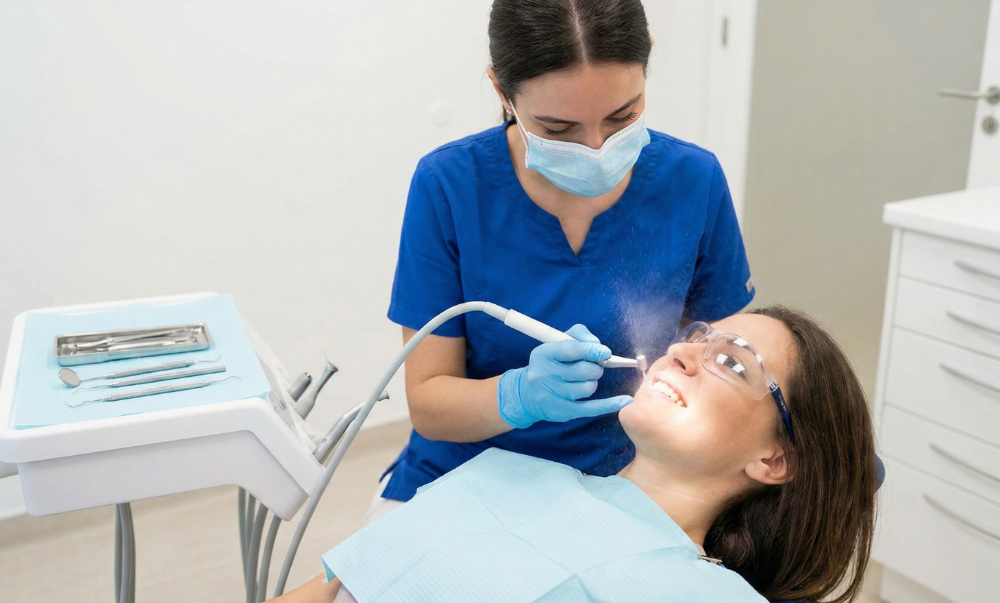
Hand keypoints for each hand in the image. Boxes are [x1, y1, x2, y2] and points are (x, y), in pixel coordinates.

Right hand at [497, 324, 632, 427]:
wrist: (526, 393)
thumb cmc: (550, 363)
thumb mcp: (557, 343)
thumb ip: (579, 335)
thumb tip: (598, 345)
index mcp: (543, 354)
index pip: (571, 349)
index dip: (592, 350)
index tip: (606, 352)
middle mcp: (544, 374)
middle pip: (583, 370)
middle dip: (595, 368)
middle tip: (593, 367)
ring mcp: (551, 395)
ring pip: (587, 388)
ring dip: (592, 383)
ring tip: (584, 380)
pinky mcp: (561, 411)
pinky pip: (591, 408)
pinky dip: (610, 404)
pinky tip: (625, 400)